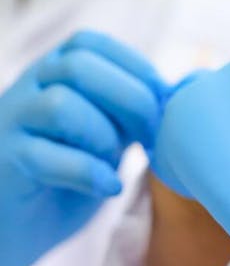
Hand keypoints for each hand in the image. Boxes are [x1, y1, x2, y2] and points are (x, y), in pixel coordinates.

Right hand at [0, 31, 163, 265]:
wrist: (22, 221)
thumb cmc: (71, 174)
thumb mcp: (105, 135)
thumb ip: (128, 114)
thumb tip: (176, 95)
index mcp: (54, 74)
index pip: (91, 44)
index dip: (136, 68)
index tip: (161, 102)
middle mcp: (29, 89)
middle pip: (79, 66)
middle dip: (131, 100)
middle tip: (147, 136)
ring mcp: (12, 123)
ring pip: (60, 106)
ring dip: (102, 136)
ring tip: (115, 161)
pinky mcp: (7, 161)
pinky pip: (44, 157)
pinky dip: (89, 172)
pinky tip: (108, 187)